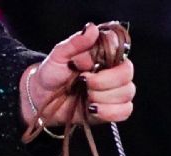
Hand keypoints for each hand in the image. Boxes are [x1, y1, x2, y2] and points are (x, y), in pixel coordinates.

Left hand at [20, 22, 136, 128]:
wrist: (44, 99)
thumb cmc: (52, 74)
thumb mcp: (59, 54)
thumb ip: (77, 42)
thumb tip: (92, 29)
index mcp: (102, 55)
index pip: (120, 50)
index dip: (110, 58)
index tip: (91, 62)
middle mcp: (112, 72)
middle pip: (126, 74)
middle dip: (104, 81)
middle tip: (84, 81)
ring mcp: (114, 92)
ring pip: (126, 93)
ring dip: (104, 97)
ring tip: (86, 97)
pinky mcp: (113, 110)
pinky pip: (125, 111)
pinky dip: (109, 112)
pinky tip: (93, 109)